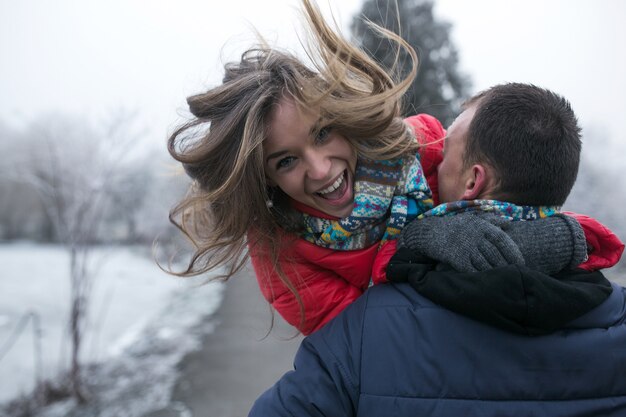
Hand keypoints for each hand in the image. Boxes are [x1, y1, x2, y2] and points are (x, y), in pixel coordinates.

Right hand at [398, 213, 524, 271]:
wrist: (432, 233)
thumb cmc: (455, 226)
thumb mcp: (472, 218)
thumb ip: (491, 220)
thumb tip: (508, 223)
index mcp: (481, 226)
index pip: (502, 239)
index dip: (513, 252)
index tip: (521, 262)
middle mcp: (475, 236)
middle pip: (496, 254)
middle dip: (507, 265)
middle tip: (515, 274)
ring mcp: (466, 248)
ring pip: (486, 263)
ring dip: (496, 273)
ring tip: (505, 280)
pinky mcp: (457, 259)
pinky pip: (473, 270)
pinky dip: (482, 276)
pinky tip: (489, 281)